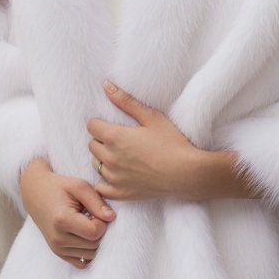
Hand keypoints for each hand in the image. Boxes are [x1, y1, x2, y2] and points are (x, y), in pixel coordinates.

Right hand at [20, 158, 114, 269]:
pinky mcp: (58, 254)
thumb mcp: (80, 186)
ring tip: (86, 223)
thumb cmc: (60, 187)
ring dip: (95, 240)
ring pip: (91, 254)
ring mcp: (57, 249)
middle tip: (92, 215)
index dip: (102, 221)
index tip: (96, 210)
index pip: (95, 232)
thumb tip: (111, 218)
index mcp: (62, 220)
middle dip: (100, 230)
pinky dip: (88, 251)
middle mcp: (58, 239)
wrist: (36, 193)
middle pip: (94, 244)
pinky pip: (83, 262)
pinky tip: (84, 235)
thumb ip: (97, 202)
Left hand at [88, 82, 258, 201]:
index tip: (112, 124)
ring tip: (121, 155)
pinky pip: (101, 187)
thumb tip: (106, 85)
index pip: (91, 126)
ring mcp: (114, 177)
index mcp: (115, 137)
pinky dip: (105, 181)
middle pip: (91, 145)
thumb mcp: (151, 116)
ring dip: (103, 158)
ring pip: (95, 164)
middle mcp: (110, 157)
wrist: (187, 173)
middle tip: (120, 139)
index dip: (100, 123)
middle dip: (101, 139)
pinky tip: (116, 174)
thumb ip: (126, 101)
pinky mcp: (121, 193)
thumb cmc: (172, 142)